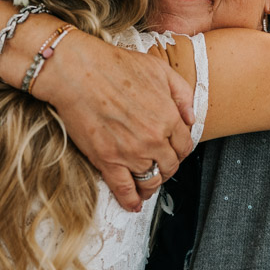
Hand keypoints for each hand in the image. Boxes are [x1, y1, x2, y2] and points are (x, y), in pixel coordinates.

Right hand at [34, 32, 194, 211]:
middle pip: (170, 165)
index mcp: (168, 117)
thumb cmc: (115, 65)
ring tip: (148, 185)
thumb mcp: (159, 69)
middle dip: (168, 167)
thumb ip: (181, 93)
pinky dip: (131, 201)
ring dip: (152, 186)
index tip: (173, 150)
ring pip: (151, 181)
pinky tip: (134, 204)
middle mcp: (154, 139)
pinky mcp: (107, 161)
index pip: (184, 145)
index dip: (180, 149)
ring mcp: (131, 153)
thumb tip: (191, 118)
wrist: (78, 71)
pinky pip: (124, 190)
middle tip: (160, 166)